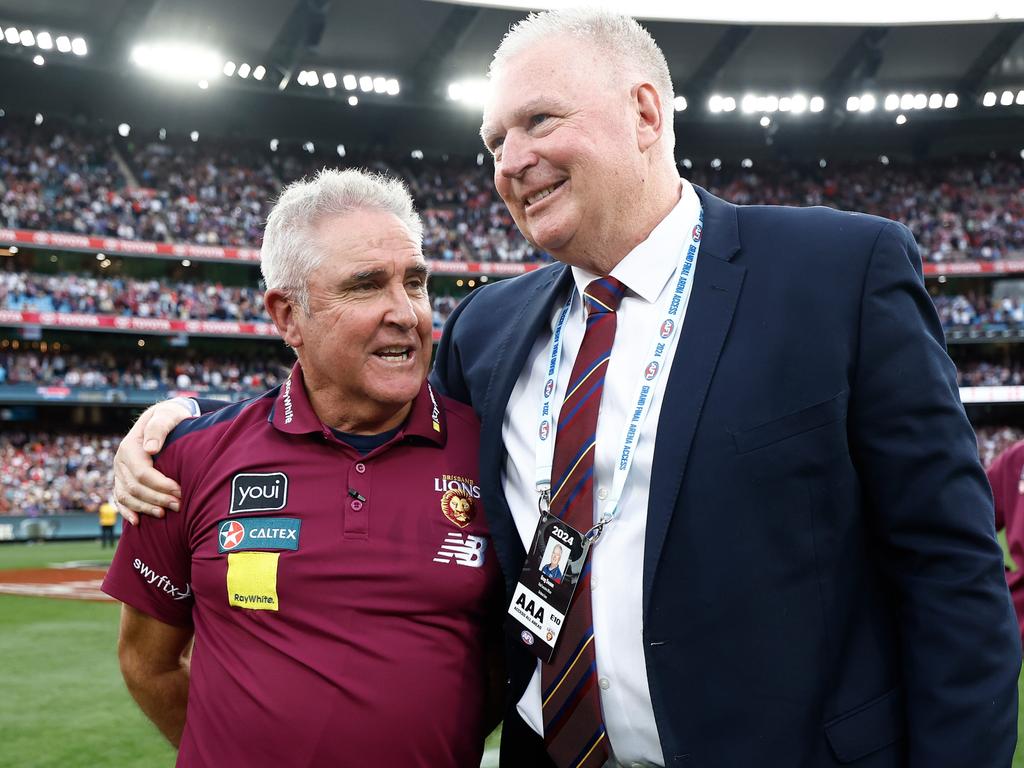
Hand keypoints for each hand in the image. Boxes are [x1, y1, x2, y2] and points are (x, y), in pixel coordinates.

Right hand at [114, 400, 191, 523]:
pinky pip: (119, 499)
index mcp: (130, 446)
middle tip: (179, 505)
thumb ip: (159, 429)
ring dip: (145, 508)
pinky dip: (126, 511)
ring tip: (164, 514)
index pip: (142, 473)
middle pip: (135, 487)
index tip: (180, 490)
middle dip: (157, 499)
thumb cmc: (169, 417)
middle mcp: (121, 460)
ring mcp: (119, 472)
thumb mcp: (167, 416)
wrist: (164, 418)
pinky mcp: (122, 480)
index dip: (160, 485)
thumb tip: (151, 449)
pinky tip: (137, 521)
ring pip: (126, 496)